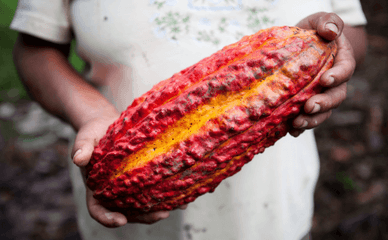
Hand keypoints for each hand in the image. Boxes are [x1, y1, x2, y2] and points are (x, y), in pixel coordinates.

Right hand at [71, 114, 186, 226]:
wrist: (106, 124)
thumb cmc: (93, 133)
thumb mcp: (85, 138)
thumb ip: (81, 148)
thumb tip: (78, 159)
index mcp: (95, 189)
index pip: (98, 210)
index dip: (108, 218)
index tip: (121, 220)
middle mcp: (112, 192)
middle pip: (127, 212)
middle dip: (144, 216)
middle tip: (160, 214)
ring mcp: (128, 187)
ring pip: (142, 204)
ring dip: (159, 207)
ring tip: (178, 205)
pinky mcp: (141, 177)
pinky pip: (153, 188)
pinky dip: (167, 193)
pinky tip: (182, 192)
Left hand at [290, 12, 355, 136]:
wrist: (303, 45)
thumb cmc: (314, 32)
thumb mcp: (320, 20)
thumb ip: (328, 22)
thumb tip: (330, 31)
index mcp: (340, 62)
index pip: (344, 70)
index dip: (337, 77)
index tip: (325, 80)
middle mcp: (333, 83)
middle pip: (335, 97)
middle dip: (324, 104)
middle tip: (310, 107)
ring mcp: (320, 95)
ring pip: (322, 112)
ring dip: (312, 120)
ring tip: (297, 123)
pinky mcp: (306, 104)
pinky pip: (307, 118)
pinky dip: (300, 127)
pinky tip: (290, 131)